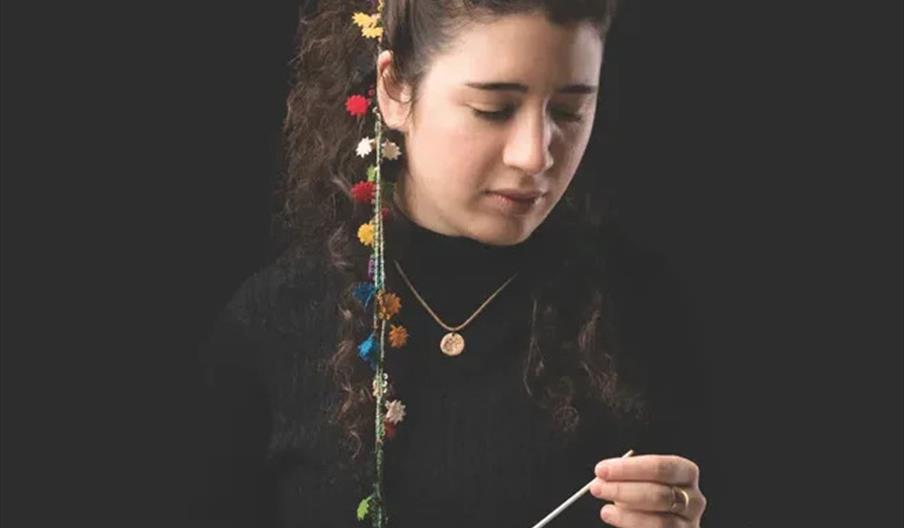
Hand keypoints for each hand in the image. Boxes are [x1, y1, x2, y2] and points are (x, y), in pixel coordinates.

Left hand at [589, 454, 706, 526]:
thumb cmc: (648, 495)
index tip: (602, 469)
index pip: (661, 467)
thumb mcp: (642, 480)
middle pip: (658, 494)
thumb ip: (629, 478)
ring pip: (660, 522)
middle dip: (623, 490)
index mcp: (686, 474)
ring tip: (606, 511)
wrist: (657, 521)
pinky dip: (633, 526)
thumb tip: (603, 479)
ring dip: (626, 515)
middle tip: (597, 488)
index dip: (629, 468)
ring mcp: (689, 524)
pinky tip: (616, 518)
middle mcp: (693, 499)